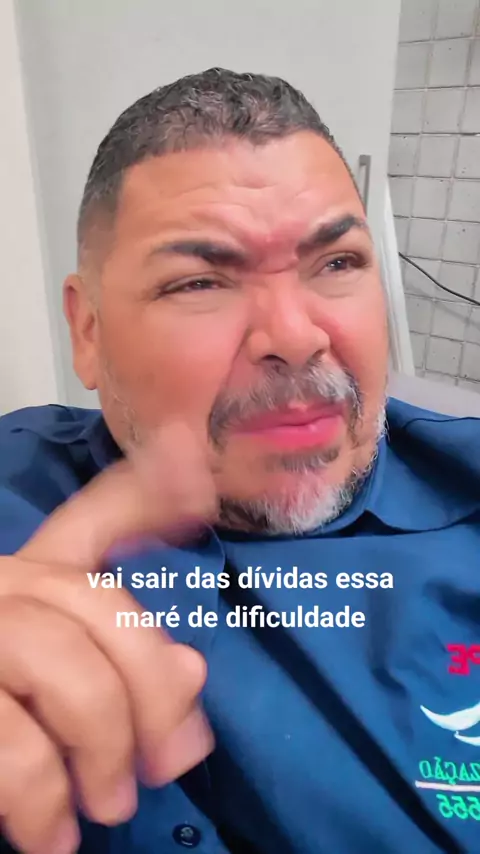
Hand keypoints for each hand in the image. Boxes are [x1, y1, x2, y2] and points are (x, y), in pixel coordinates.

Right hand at [0, 423, 216, 853]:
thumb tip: (192, 670)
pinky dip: (43, 798)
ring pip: (64, 669)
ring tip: (107, 807)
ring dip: (103, 746)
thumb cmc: (2, 702)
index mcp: (32, 578)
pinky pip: (12, 744)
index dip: (143, 492)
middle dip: (151, 688)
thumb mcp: (57, 673)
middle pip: (99, 607)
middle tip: (166, 762)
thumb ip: (123, 661)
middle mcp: (2, 588)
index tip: (187, 459)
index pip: (90, 520)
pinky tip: (51, 832)